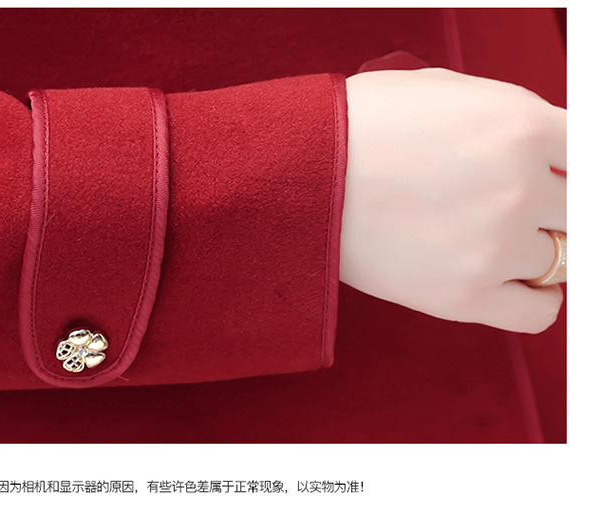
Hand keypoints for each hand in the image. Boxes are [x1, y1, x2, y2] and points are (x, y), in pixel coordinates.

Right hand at [340, 68, 565, 332]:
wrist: (300, 174)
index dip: (566, 166)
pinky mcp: (463, 296)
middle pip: (580, 211)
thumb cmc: (362, 126)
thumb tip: (548, 148)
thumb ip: (513, 117)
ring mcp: (494, 246)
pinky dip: (540, 300)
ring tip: (496, 236)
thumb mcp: (446, 92)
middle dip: (552, 205)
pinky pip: (539, 313)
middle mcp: (518, 188)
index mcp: (520, 124)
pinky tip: (522, 282)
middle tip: (519, 203)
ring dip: (535, 246)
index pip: (588, 154)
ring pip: (561, 259)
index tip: (553, 176)